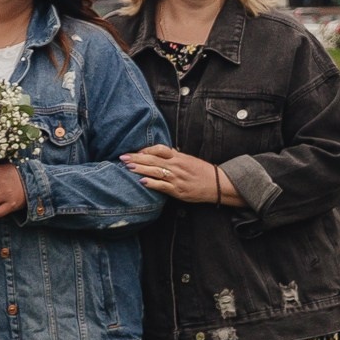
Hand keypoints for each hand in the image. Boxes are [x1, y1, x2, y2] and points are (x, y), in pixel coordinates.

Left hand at [122, 144, 239, 205]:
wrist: (217, 184)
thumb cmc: (202, 171)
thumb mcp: (188, 159)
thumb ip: (175, 156)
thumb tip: (160, 151)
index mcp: (179, 157)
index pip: (160, 149)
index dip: (146, 149)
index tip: (135, 151)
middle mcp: (177, 166)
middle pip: (153, 159)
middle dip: (136, 158)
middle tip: (122, 157)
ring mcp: (177, 178)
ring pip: (155, 171)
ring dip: (140, 169)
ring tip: (127, 167)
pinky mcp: (178, 191)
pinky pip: (163, 186)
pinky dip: (152, 184)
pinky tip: (141, 182)